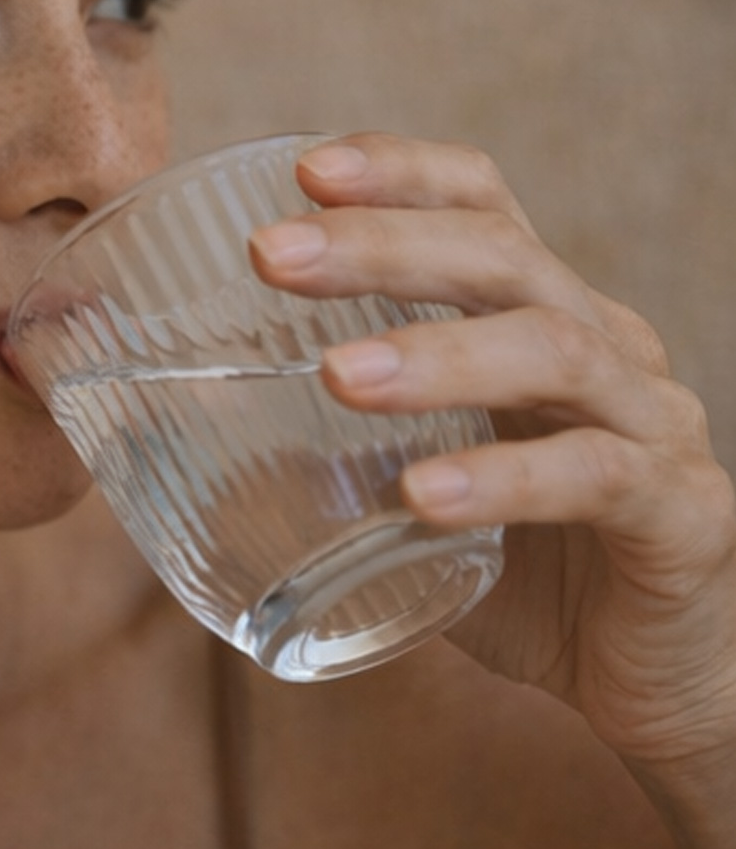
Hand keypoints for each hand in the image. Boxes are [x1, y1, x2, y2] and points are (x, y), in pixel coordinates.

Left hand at [248, 132, 735, 848]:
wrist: (654, 680)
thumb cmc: (522, 568)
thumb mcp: (414, 484)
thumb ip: (323, 450)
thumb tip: (168, 429)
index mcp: (541, 317)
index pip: (483, 203)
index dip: (402, 171)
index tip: (304, 168)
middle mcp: (605, 348)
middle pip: (503, 255)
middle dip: (382, 244)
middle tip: (272, 256)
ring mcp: (651, 425)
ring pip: (553, 349)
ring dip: (437, 356)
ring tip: (337, 377)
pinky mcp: (680, 516)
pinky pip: (593, 477)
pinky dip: (502, 479)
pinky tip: (423, 497)